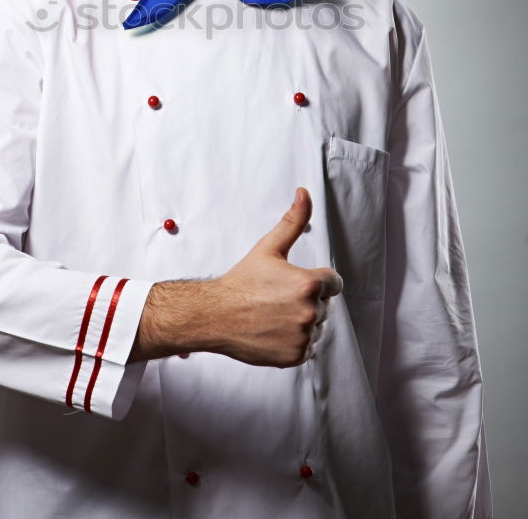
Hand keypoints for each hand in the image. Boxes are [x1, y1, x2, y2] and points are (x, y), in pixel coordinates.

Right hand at [210, 187, 342, 366]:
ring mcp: (303, 336)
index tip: (292, 282)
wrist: (216, 315)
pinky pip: (308, 347)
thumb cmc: (242, 281)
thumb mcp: (269, 247)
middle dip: (306, 300)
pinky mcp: (296, 356)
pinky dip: (295, 341)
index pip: (333, 282)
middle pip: (324, 304)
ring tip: (274, 314)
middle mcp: (310, 311)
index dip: (314, 280)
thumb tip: (304, 194)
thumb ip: (293, 221)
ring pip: (316, 326)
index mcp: (309, 283)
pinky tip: (274, 330)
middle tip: (277, 298)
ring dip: (302, 321)